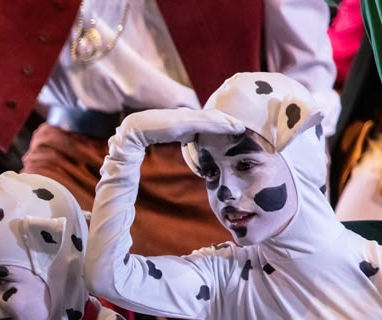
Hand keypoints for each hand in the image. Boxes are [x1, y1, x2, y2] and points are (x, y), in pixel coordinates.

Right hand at [117, 107, 243, 148]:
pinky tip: (233, 127)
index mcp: (184, 120)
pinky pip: (207, 123)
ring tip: (242, 127)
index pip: (206, 121)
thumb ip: (181, 138)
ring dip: (228, 122)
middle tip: (244, 126)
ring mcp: (186, 117)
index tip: (234, 128)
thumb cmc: (150, 135)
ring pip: (213, 119)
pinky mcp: (185, 121)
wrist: (136, 130)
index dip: (221, 124)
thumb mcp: (171, 136)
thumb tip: (188, 142)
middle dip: (228, 121)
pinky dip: (221, 125)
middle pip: (213, 117)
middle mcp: (187, 115)